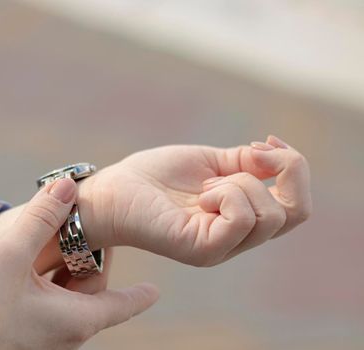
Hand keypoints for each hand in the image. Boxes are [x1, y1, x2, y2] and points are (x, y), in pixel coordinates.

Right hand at [0, 178, 158, 349]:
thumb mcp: (8, 260)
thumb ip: (39, 221)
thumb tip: (67, 185)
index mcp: (77, 320)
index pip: (123, 305)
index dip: (140, 294)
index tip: (156, 288)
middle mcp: (67, 333)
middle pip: (93, 291)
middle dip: (90, 259)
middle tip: (80, 226)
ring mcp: (46, 336)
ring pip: (70, 296)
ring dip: (66, 268)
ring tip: (54, 239)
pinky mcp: (25, 333)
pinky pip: (50, 303)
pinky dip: (48, 281)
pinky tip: (30, 265)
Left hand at [88, 135, 311, 265]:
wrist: (114, 190)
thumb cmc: (154, 177)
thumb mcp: (211, 163)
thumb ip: (247, 165)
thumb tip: (282, 158)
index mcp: (241, 219)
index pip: (297, 207)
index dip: (295, 168)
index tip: (265, 143)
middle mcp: (237, 239)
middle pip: (297, 213)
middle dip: (277, 172)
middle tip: (236, 161)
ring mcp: (222, 248)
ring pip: (270, 215)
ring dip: (240, 184)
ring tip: (203, 187)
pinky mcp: (202, 250)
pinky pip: (241, 219)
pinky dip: (226, 194)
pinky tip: (199, 196)